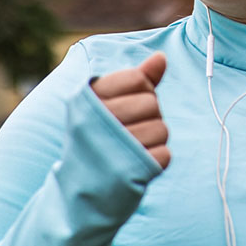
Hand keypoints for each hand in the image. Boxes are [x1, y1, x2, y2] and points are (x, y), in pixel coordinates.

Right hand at [90, 52, 170, 169]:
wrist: (81, 187)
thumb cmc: (100, 136)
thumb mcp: (110, 102)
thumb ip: (138, 78)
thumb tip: (161, 58)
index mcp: (89, 98)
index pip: (138, 79)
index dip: (142, 91)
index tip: (126, 105)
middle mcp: (96, 120)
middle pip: (152, 103)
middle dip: (149, 116)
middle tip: (129, 130)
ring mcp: (111, 147)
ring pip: (162, 129)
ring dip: (154, 139)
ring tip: (133, 147)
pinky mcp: (127, 172)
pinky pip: (164, 155)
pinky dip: (156, 159)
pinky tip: (137, 163)